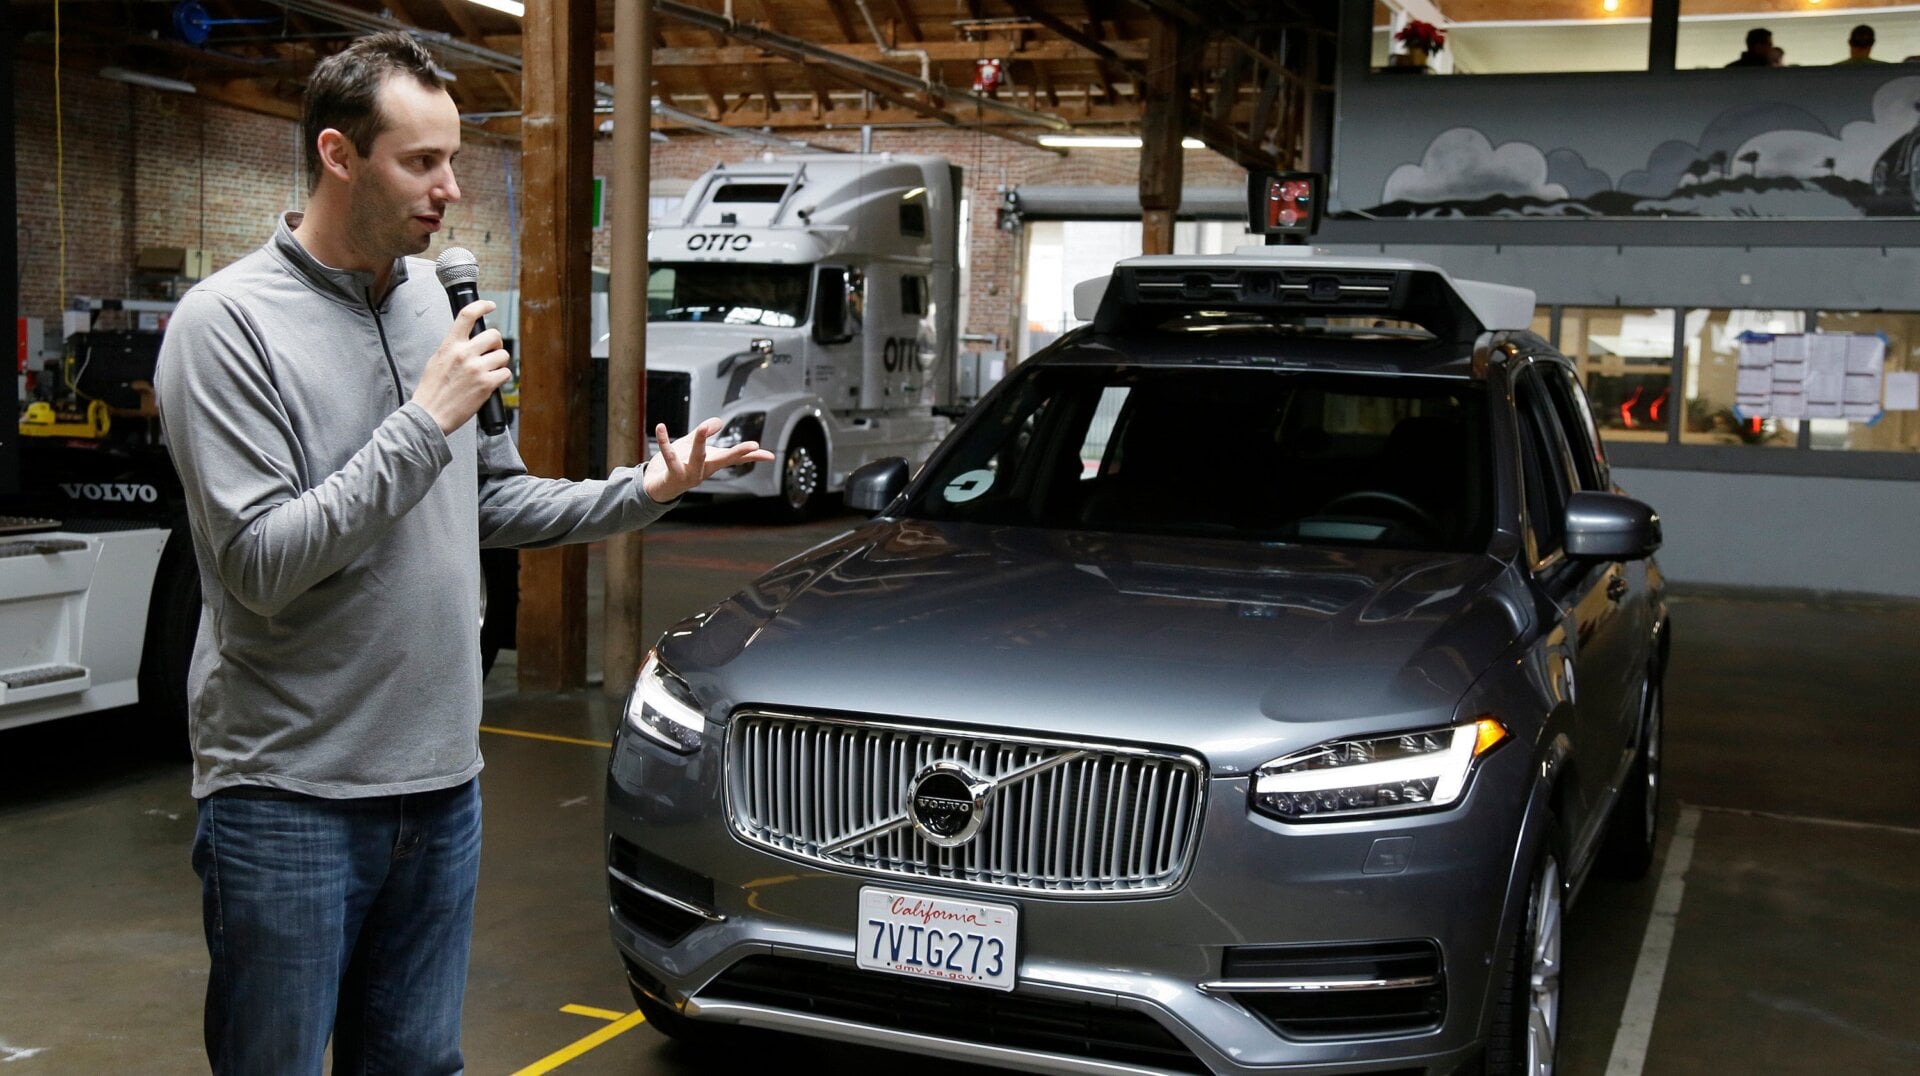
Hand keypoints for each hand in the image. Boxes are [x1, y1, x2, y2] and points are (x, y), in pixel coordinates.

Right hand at [411, 299, 510, 434]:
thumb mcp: (436, 360)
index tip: (490, 305)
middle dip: (496, 344)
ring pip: (503, 355)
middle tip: (491, 353)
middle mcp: (464, 353)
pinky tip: (491, 383)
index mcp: (450, 345)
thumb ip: (453, 348)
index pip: (467, 316)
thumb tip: (467, 342)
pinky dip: (502, 378)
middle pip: (494, 335)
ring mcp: (477, 368)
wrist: (430, 414)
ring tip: (489, 372)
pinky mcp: (486, 384)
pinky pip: (506, 373)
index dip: (482, 306)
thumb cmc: (431, 391)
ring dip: (499, 363)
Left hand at [643, 417, 775, 501]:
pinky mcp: (673, 475)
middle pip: (724, 460)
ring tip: (701, 428)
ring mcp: (690, 474)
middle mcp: (704, 470)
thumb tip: (719, 421)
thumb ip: (704, 432)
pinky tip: (660, 427)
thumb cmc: (677, 465)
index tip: (770, 456)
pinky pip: (669, 456)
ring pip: (697, 457)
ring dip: (700, 442)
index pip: (736, 458)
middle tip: (754, 445)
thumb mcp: (692, 445)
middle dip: (739, 452)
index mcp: (711, 463)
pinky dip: (664, 441)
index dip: (753, 457)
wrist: (656, 487)